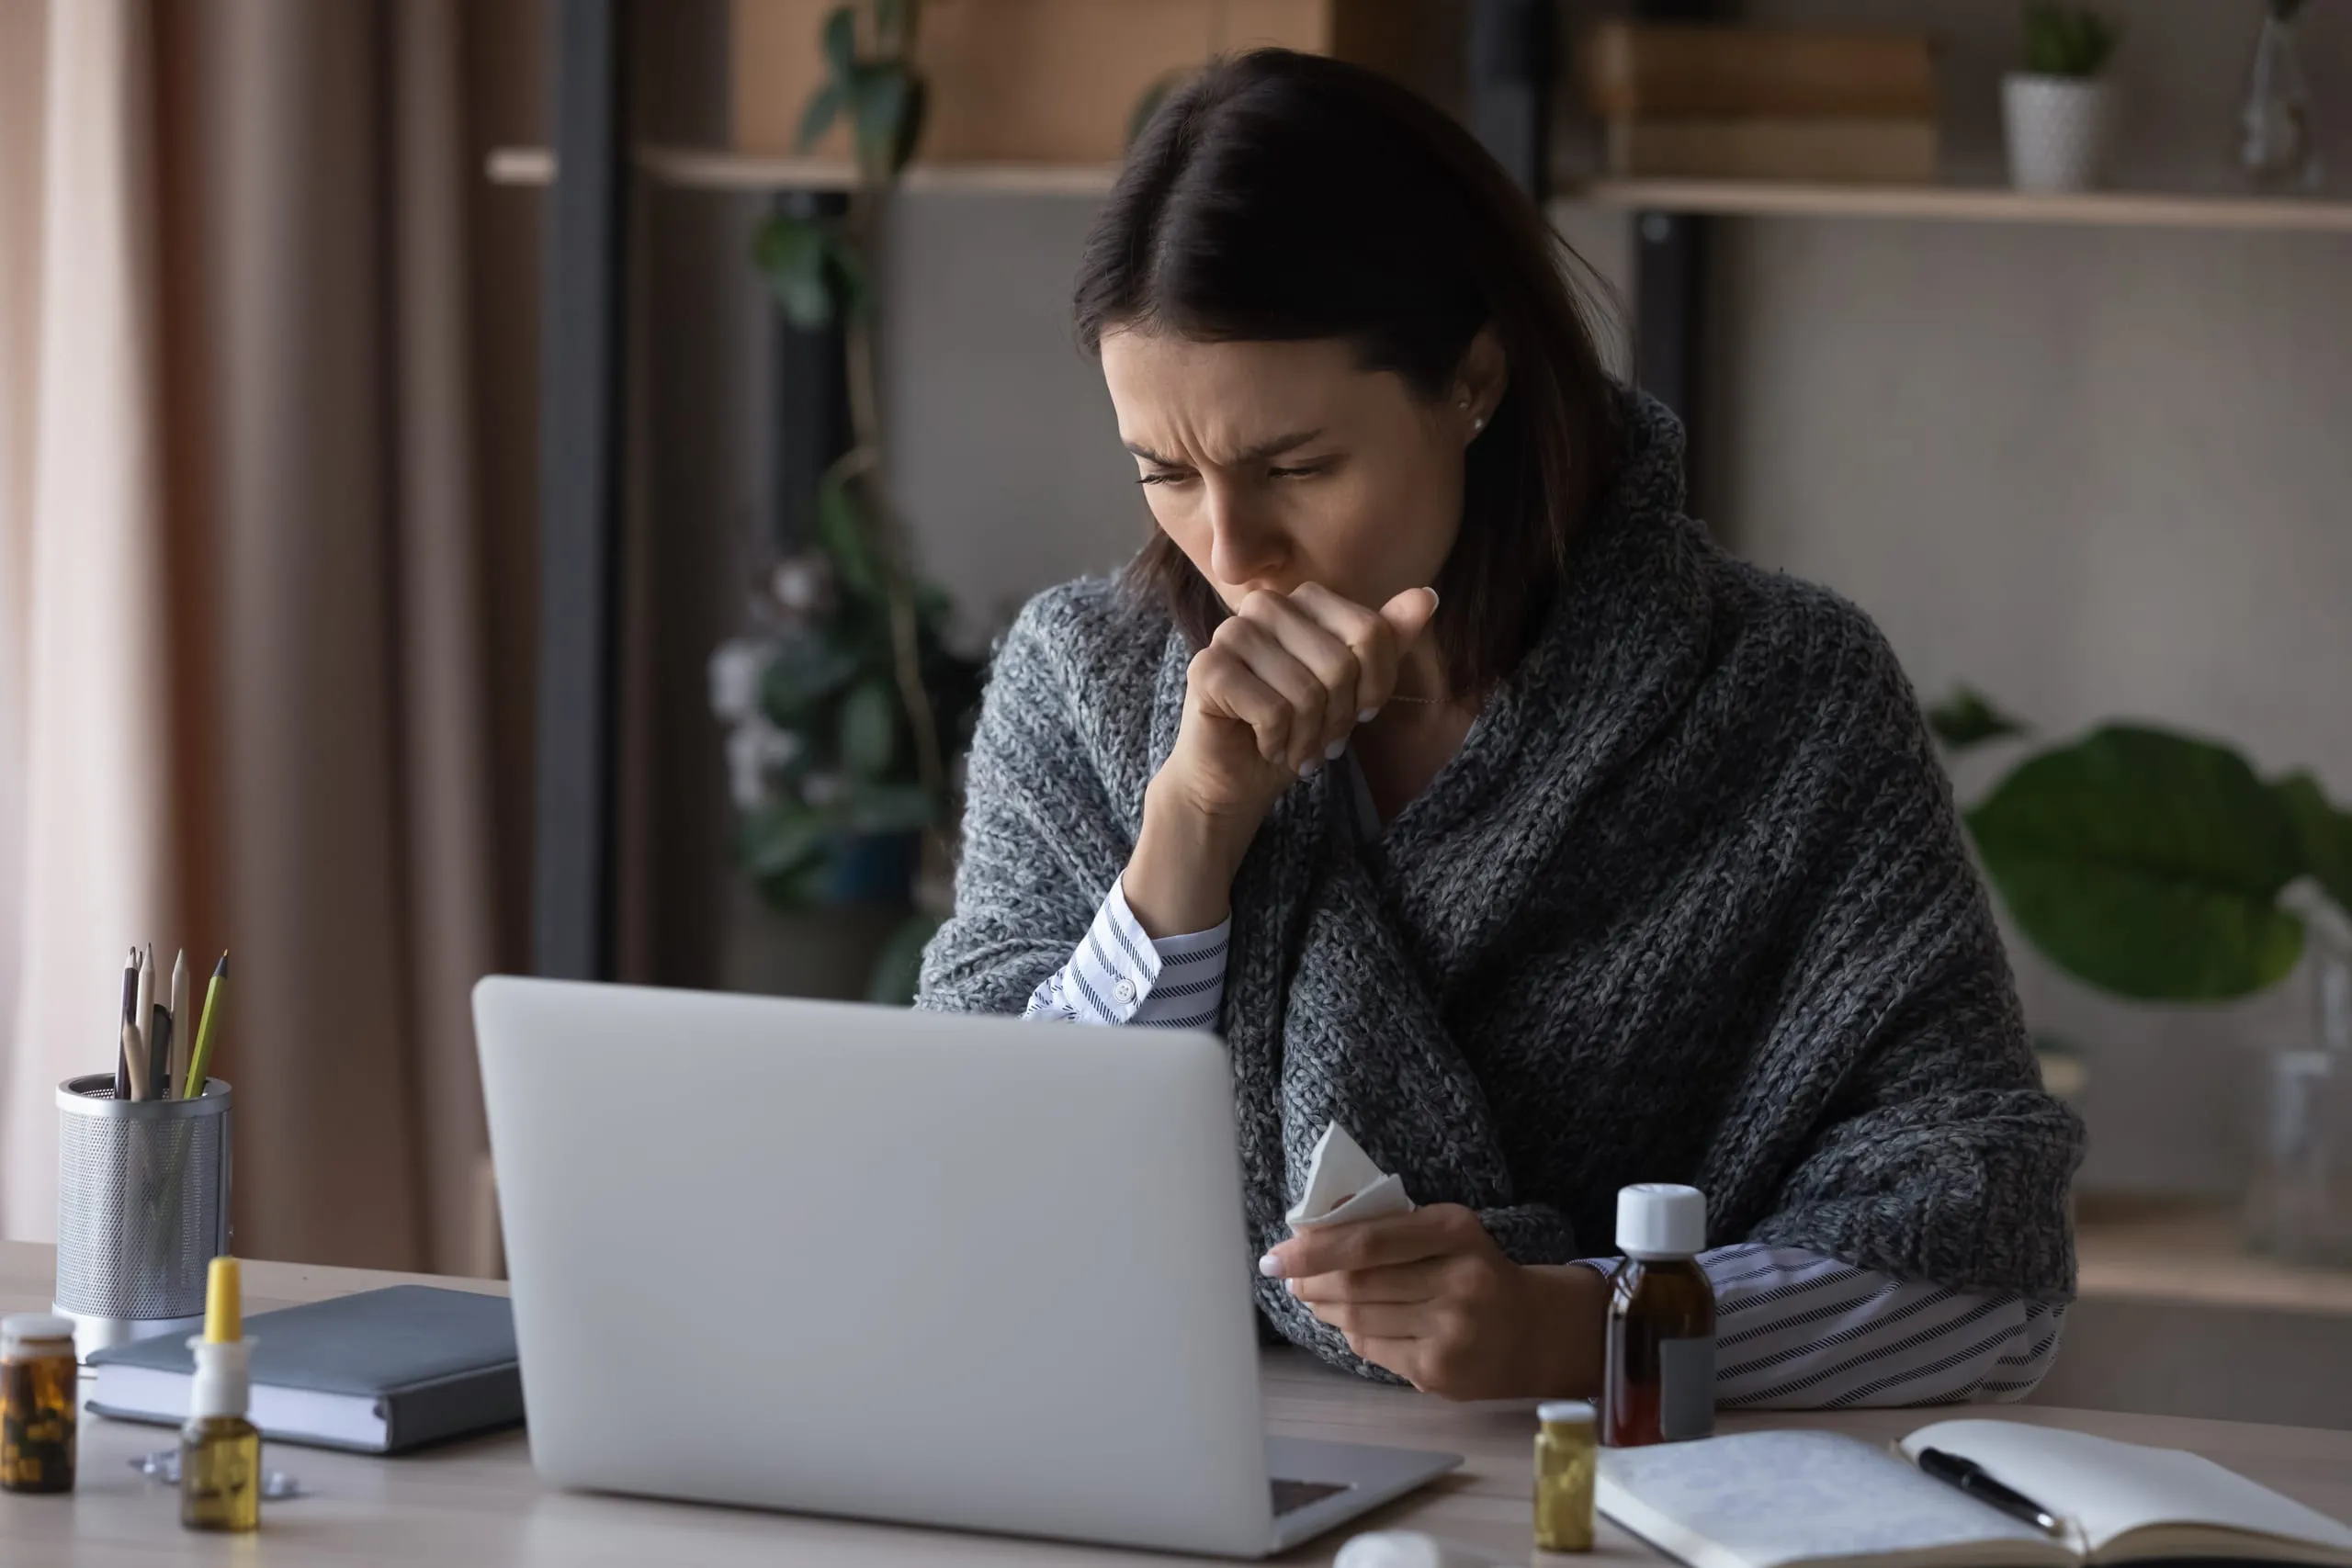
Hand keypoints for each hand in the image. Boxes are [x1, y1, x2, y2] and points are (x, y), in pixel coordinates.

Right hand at [1123, 584, 1438, 936]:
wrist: (1235, 778)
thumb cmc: (1294, 727)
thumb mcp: (1353, 687)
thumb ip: (1384, 640)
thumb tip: (1427, 597)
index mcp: (1303, 599)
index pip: (1371, 632)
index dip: (1375, 687)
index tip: (1357, 713)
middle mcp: (1264, 605)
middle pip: (1340, 663)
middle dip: (1338, 717)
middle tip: (1322, 739)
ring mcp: (1230, 634)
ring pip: (1306, 691)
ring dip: (1308, 737)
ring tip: (1295, 747)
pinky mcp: (1207, 670)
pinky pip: (1272, 711)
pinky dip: (1277, 743)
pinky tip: (1266, 747)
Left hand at [1260, 1204, 1605, 1400]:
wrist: (1537, 1330)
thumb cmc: (1477, 1271)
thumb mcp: (1446, 1231)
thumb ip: (1388, 1225)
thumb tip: (1310, 1228)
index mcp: (1455, 1232)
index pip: (1367, 1240)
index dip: (1313, 1248)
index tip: (1276, 1253)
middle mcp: (1456, 1281)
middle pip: (1356, 1283)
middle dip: (1310, 1280)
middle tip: (1288, 1276)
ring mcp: (1449, 1331)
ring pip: (1357, 1318)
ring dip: (1323, 1307)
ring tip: (1312, 1296)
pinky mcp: (1438, 1371)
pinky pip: (1373, 1348)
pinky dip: (1351, 1332)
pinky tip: (1348, 1322)